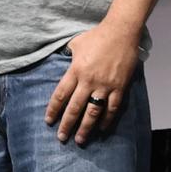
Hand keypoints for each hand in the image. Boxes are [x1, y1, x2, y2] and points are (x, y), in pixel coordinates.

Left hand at [44, 23, 140, 145]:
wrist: (121, 31)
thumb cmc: (98, 35)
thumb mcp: (76, 44)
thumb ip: (68, 56)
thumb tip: (62, 61)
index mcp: (76, 70)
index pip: (61, 95)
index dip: (53, 110)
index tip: (49, 121)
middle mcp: (88, 81)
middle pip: (74, 108)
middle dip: (67, 125)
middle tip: (61, 138)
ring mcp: (105, 85)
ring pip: (93, 112)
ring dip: (85, 127)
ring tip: (80, 140)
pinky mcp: (119, 86)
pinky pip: (112, 107)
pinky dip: (107, 120)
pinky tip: (102, 128)